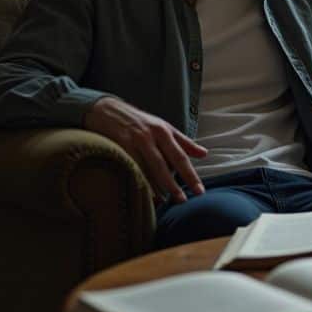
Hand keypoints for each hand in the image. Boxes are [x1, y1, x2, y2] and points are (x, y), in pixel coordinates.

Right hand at [83, 97, 207, 202]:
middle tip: (182, 200)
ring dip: (155, 186)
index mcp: (164, 132)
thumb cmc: (141, 122)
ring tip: (164, 201)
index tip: (200, 191)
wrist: (107, 110)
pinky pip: (130, 167)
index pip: (180, 157)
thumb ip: (184, 142)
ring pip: (145, 168)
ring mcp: (132, 142)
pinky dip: (137, 180)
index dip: (190, 175)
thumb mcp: (164, 127)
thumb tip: (204, 154)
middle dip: (173, 184)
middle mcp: (149, 137)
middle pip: (163, 164)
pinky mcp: (117, 147)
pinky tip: (142, 192)